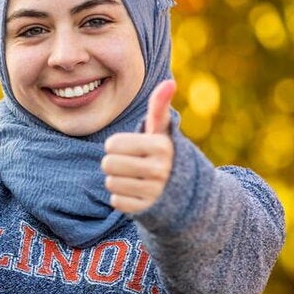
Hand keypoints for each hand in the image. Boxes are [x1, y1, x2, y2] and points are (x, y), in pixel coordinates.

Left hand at [102, 79, 175, 214]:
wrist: (185, 193)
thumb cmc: (164, 154)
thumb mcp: (162, 132)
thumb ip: (160, 108)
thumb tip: (169, 82)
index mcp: (161, 146)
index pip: (112, 144)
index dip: (116, 145)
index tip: (131, 148)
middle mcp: (160, 169)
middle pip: (108, 164)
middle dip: (114, 163)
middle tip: (130, 164)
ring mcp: (154, 192)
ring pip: (111, 183)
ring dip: (118, 180)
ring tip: (135, 178)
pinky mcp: (147, 210)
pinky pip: (116, 201)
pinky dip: (122, 197)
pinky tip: (137, 193)